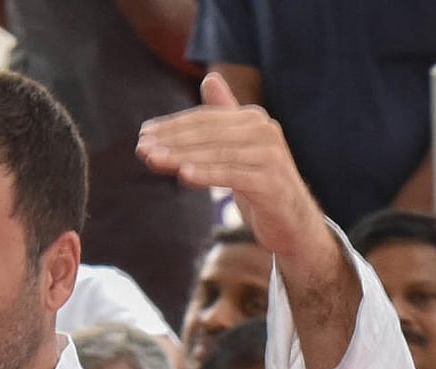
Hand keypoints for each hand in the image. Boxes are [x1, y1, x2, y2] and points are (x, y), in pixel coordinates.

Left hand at [136, 72, 323, 258]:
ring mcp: (269, 155)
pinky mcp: (270, 182)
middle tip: (141, 148)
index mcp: (253, 120)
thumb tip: (209, 78)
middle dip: (171, 141)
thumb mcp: (239, 151)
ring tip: (153, 160)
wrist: (294, 223)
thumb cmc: (261, 186)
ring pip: (216, 154)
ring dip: (181, 156)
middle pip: (208, 134)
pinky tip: (183, 175)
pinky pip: (232, 175)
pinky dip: (207, 174)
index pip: (205, 119)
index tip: (143, 134)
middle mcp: (264, 131)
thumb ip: (224, 118)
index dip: (173, 126)